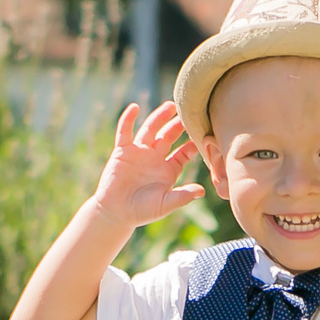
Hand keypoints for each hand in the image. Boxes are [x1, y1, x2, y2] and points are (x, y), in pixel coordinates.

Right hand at [90, 101, 206, 227]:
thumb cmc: (142, 211)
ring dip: (159, 117)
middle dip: (178, 125)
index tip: (202, 135)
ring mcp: (139, 152)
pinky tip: (134, 107)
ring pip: (150, 129)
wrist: (116, 213)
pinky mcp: (122, 151)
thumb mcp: (165, 204)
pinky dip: (128, 120)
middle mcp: (155, 158)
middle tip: (189, 113)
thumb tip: (202, 191)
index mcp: (169, 170)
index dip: (192, 144)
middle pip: (169, 136)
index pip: (183, 152)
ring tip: (170, 106)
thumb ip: (182, 196)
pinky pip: (125, 132)